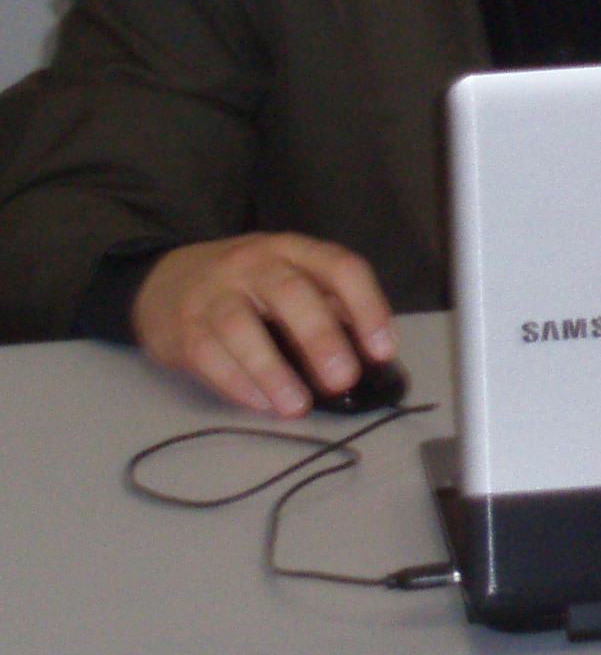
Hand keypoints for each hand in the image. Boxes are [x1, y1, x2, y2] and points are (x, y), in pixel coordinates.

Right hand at [130, 233, 395, 417]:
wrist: (162, 280)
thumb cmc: (245, 284)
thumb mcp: (289, 275)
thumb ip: (330, 302)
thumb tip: (371, 344)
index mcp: (291, 249)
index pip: (339, 267)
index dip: (367, 306)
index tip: (383, 349)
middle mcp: (251, 264)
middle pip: (290, 293)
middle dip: (320, 337)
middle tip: (342, 379)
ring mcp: (212, 294)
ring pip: (240, 327)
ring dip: (273, 371)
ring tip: (298, 405)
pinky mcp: (182, 328)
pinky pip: (208, 355)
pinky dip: (237, 383)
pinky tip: (261, 403)